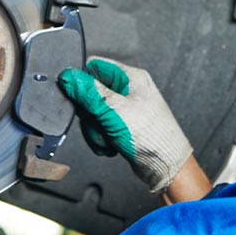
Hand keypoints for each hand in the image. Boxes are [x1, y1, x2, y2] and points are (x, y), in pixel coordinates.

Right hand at [58, 56, 192, 192]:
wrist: (167, 168)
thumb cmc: (152, 137)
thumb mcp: (114, 110)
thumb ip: (88, 92)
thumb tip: (68, 76)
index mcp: (130, 77)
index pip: (94, 66)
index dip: (81, 80)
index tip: (76, 96)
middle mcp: (128, 90)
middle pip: (89, 92)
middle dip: (89, 113)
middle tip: (98, 122)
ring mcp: (125, 108)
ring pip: (92, 112)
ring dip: (94, 129)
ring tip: (107, 137)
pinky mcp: (121, 124)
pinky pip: (99, 126)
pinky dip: (100, 138)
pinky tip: (110, 145)